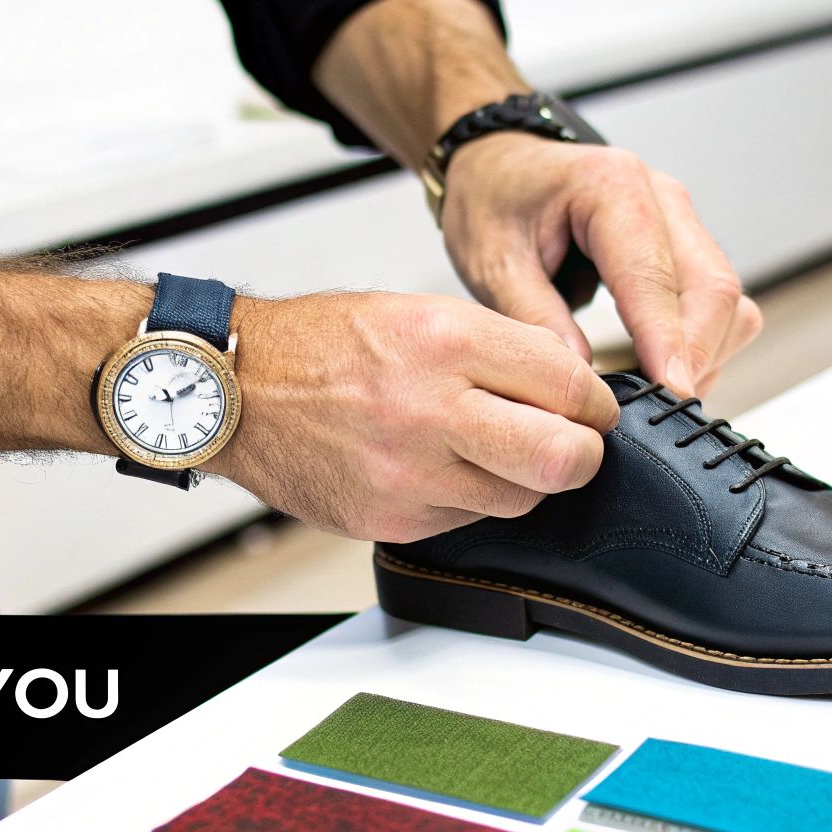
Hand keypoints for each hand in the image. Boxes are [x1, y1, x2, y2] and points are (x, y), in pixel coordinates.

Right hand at [202, 292, 618, 541]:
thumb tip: (569, 383)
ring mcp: (411, 473)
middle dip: (584, 454)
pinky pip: (469, 519)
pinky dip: (470, 497)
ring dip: (525, 479)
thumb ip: (499, 346)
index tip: (590, 405)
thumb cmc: (320, 346)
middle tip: (574, 443)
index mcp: (445, 341)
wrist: (236, 391)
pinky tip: (440, 466)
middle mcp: (431, 409)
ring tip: (493, 450)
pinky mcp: (394, 519)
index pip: (569, 383)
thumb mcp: (417, 311)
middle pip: (563, 457)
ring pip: (522, 499)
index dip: (595, 400)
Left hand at [440, 134, 760, 396]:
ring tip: (651, 393)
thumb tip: (581, 380)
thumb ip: (537, 319)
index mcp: (611, 187)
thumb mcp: (495, 262)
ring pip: (727, 300)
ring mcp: (680, 221)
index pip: (657, 277)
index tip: (672, 393)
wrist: (500, 165)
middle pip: (713, 289)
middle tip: (657, 409)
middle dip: (694, 357)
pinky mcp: (685, 245)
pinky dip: (700, 343)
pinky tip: (656, 368)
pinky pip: (716, 303)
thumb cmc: (494, 198)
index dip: (669, 343)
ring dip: (703, 353)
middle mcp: (661, 199)